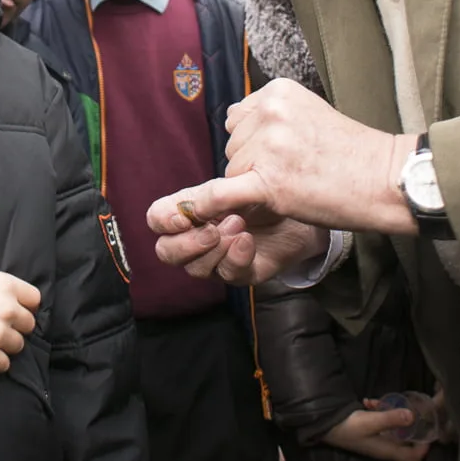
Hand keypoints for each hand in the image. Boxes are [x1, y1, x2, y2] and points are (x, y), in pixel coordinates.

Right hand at [0, 269, 40, 372]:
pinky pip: (4, 364)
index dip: (26, 306)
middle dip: (16, 327)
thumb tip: (14, 301)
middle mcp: (9, 309)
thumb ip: (1, 290)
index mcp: (7, 286)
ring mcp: (0, 333)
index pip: (35, 299)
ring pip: (18, 346)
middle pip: (29, 325)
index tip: (17, 311)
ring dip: (5, 345)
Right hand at [146, 176, 328, 284]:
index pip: (157, 221)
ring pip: (195, 268)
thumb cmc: (264, 189)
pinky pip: (228, 275)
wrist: (302, 205)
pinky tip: (248, 240)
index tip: (184, 215)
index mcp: (189, 213)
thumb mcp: (233, 185)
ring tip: (239, 225)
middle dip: (187, 243)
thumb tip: (183, 210)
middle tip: (212, 228)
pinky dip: (235, 257)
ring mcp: (217, 259)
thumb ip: (205, 197)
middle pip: (167, 252)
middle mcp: (197, 239)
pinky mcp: (241, 273)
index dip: (163, 221)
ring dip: (215, 248)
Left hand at [222, 79, 416, 234]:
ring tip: (295, 184)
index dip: (255, 141)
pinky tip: (195, 215)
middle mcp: (270, 111)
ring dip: (253, 184)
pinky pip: (223, 193)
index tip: (283, 153)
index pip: (239, 118)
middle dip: (253, 163)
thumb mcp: (309, 113)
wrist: (385, 179)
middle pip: (234, 144)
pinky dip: (207, 206)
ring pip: (232, 169)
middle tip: (295, 171)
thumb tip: (233, 125)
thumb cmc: (352, 153)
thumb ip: (272, 116)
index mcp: (278, 92)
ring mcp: (269, 144)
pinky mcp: (269, 180)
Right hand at [323, 408, 431, 459]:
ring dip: (391, 415)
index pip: (414, 455)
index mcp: (389, 450)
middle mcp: (385, 448)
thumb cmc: (349, 428)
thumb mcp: (371, 422)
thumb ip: (391, 418)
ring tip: (382, 401)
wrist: (325, 427)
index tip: (430, 429)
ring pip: (393, 430)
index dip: (424, 446)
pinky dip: (378, 412)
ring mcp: (376, 440)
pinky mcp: (369, 432)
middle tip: (413, 409)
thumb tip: (412, 416)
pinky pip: (380, 424)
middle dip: (410, 425)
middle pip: (406, 441)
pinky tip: (369, 401)